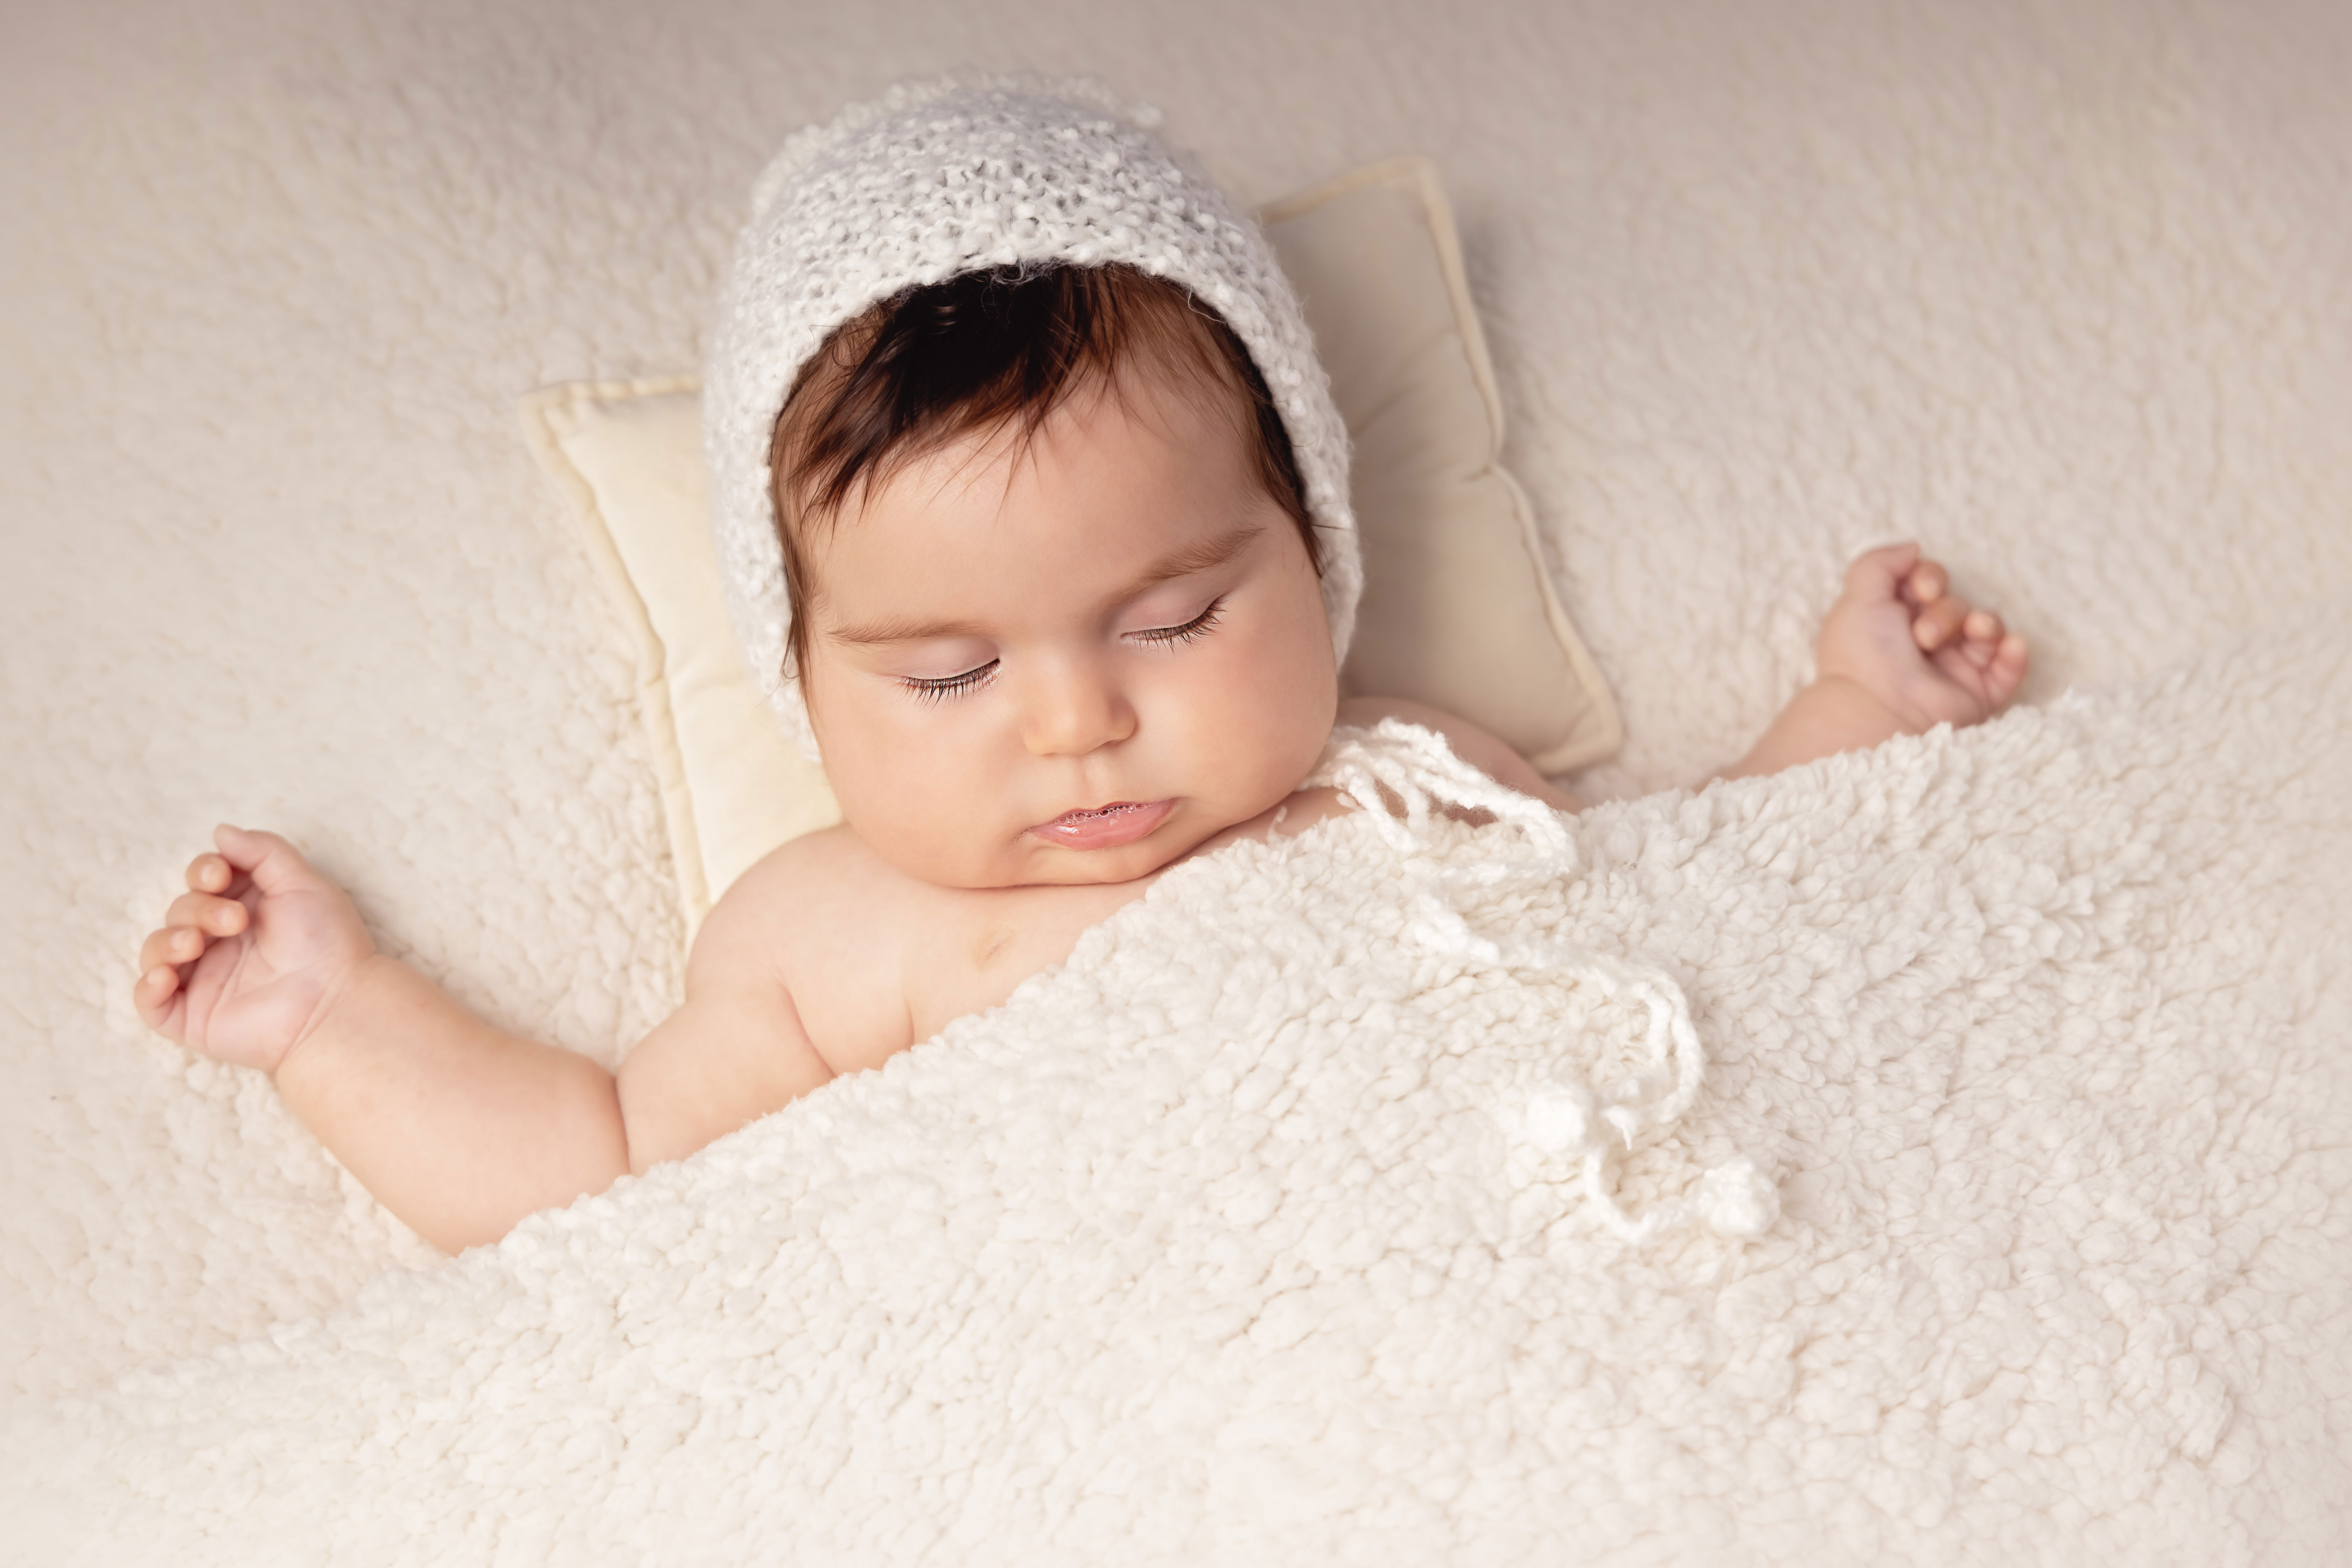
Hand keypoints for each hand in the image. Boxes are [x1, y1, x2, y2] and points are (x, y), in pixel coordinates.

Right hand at [134, 825, 377, 1074]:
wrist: (338, 1001)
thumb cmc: (329, 942)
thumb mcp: (302, 882)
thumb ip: (263, 851)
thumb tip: (221, 831)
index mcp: (245, 908)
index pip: (202, 881)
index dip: (202, 871)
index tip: (220, 876)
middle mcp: (221, 942)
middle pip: (180, 910)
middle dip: (198, 908)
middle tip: (236, 921)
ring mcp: (205, 980)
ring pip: (157, 951)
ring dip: (167, 941)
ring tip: (195, 944)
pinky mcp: (194, 1017)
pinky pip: (150, 1003)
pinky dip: (147, 987)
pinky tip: (165, 976)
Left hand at [1815, 542, 2029, 733]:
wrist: (1878, 710)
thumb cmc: (1864, 654)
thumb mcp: (1859, 596)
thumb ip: (1880, 563)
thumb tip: (1912, 549)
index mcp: (1894, 620)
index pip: (1928, 583)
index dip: (1931, 577)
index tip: (1922, 589)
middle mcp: (1924, 643)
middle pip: (1956, 603)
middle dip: (1946, 610)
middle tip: (1923, 635)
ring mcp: (1952, 669)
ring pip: (1986, 628)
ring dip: (1984, 624)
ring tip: (1971, 634)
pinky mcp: (1976, 694)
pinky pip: (2009, 668)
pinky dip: (2015, 654)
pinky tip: (2010, 645)